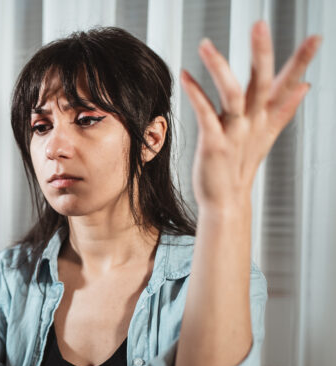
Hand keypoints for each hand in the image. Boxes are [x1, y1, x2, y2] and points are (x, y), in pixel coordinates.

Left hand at [181, 21, 320, 212]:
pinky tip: (186, 75)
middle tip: (259, 25)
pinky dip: (196, 94)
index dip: (302, 60)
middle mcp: (253, 123)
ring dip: (219, 68)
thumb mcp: (267, 134)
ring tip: (206, 45)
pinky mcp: (215, 143)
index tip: (316, 36)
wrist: (226, 202)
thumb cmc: (240, 167)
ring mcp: (235, 133)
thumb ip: (285, 108)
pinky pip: (206, 114)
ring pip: (233, 95)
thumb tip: (305, 86)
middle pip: (262, 83)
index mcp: (265, 118)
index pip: (288, 83)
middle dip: (262, 53)